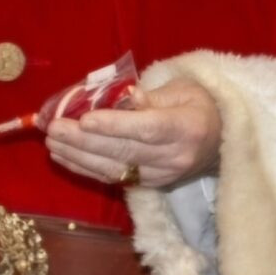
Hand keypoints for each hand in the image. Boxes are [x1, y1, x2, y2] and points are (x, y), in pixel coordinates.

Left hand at [46, 79, 221, 191]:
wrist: (223, 142)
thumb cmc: (201, 106)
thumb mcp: (184, 90)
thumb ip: (152, 96)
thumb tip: (124, 98)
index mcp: (186, 128)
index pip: (147, 129)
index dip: (114, 126)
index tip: (84, 120)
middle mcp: (175, 157)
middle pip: (124, 151)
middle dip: (84, 141)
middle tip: (54, 129)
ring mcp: (162, 175)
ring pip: (115, 169)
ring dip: (79, 157)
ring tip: (52, 142)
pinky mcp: (150, 185)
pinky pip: (114, 177)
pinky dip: (86, 168)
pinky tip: (63, 157)